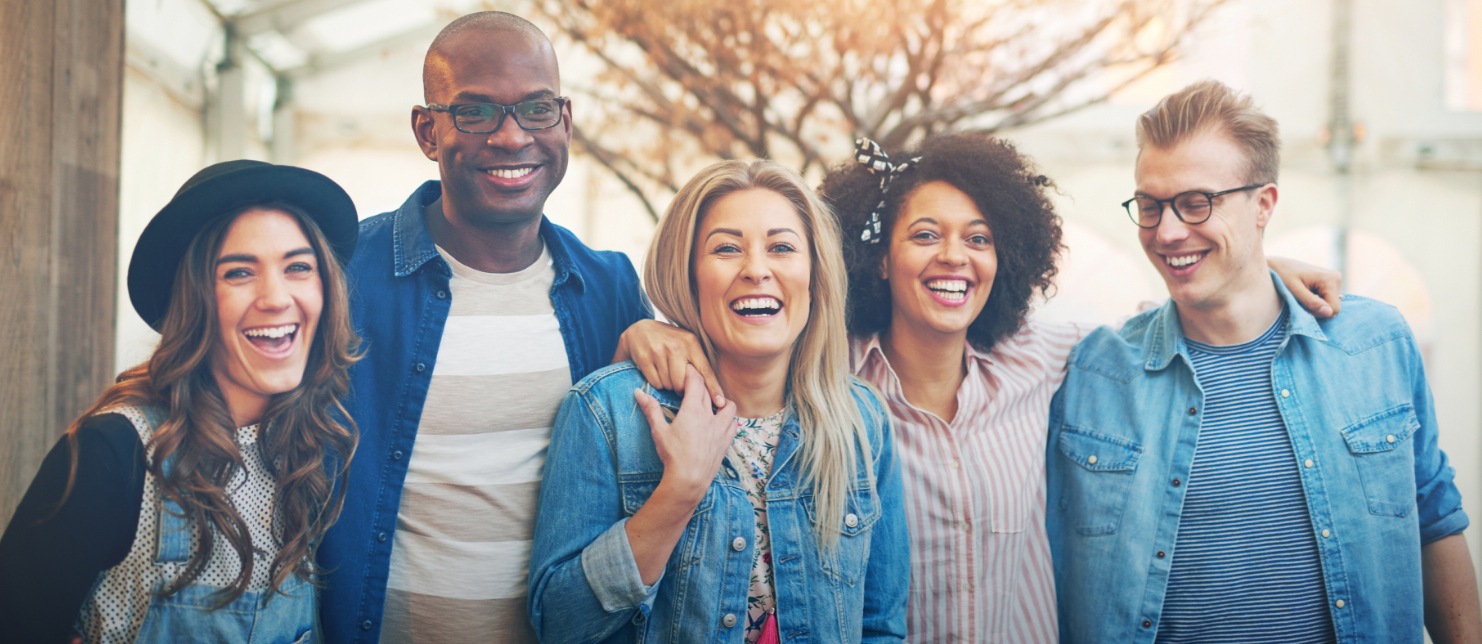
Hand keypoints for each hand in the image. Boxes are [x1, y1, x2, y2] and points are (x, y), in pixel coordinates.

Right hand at [615, 319, 725, 406]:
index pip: (705, 370)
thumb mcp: (686, 345)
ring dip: (667, 385)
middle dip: (680, 388)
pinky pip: (655, 382)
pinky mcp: (645, 357)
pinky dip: (656, 383)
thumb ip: (697, 363)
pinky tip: (655, 372)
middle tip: (677, 383)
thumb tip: (711, 390)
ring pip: (668, 384)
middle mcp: (676, 345)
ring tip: (665, 374)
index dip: (713, 388)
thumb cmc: (669, 342)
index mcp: (691, 342)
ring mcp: (659, 350)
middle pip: (683, 383)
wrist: (640, 330)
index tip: (720, 403)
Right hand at [634, 365, 737, 497]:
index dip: (691, 372)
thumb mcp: (658, 431)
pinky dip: (728, 419)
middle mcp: (710, 416)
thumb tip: (638, 392)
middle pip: (709, 392)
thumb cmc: (672, 455)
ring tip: (712, 405)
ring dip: (721, 402)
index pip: (696, 382)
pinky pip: (733, 424)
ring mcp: (721, 429)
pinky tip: (721, 423)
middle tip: (693, 384)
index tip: (687, 368)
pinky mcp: (726, 441)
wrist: (689, 480)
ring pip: (728, 406)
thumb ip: (651, 409)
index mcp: (693, 410)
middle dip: (702, 385)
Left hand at [1268, 255, 1341, 317]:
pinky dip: (1316, 300)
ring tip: (1302, 295)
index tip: (1302, 304)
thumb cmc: (1282, 276)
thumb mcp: (1294, 291)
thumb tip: (1329, 313)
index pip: (1334, 309)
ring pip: (1330, 304)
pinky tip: (1305, 292)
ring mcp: (1334, 279)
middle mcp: (1336, 278)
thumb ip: (1311, 302)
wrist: (1277, 265)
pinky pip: (1327, 299)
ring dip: (1315, 304)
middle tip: (1300, 300)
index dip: (1318, 313)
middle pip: (1333, 307)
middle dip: (1317, 308)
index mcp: (1330, 279)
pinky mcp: (1330, 282)